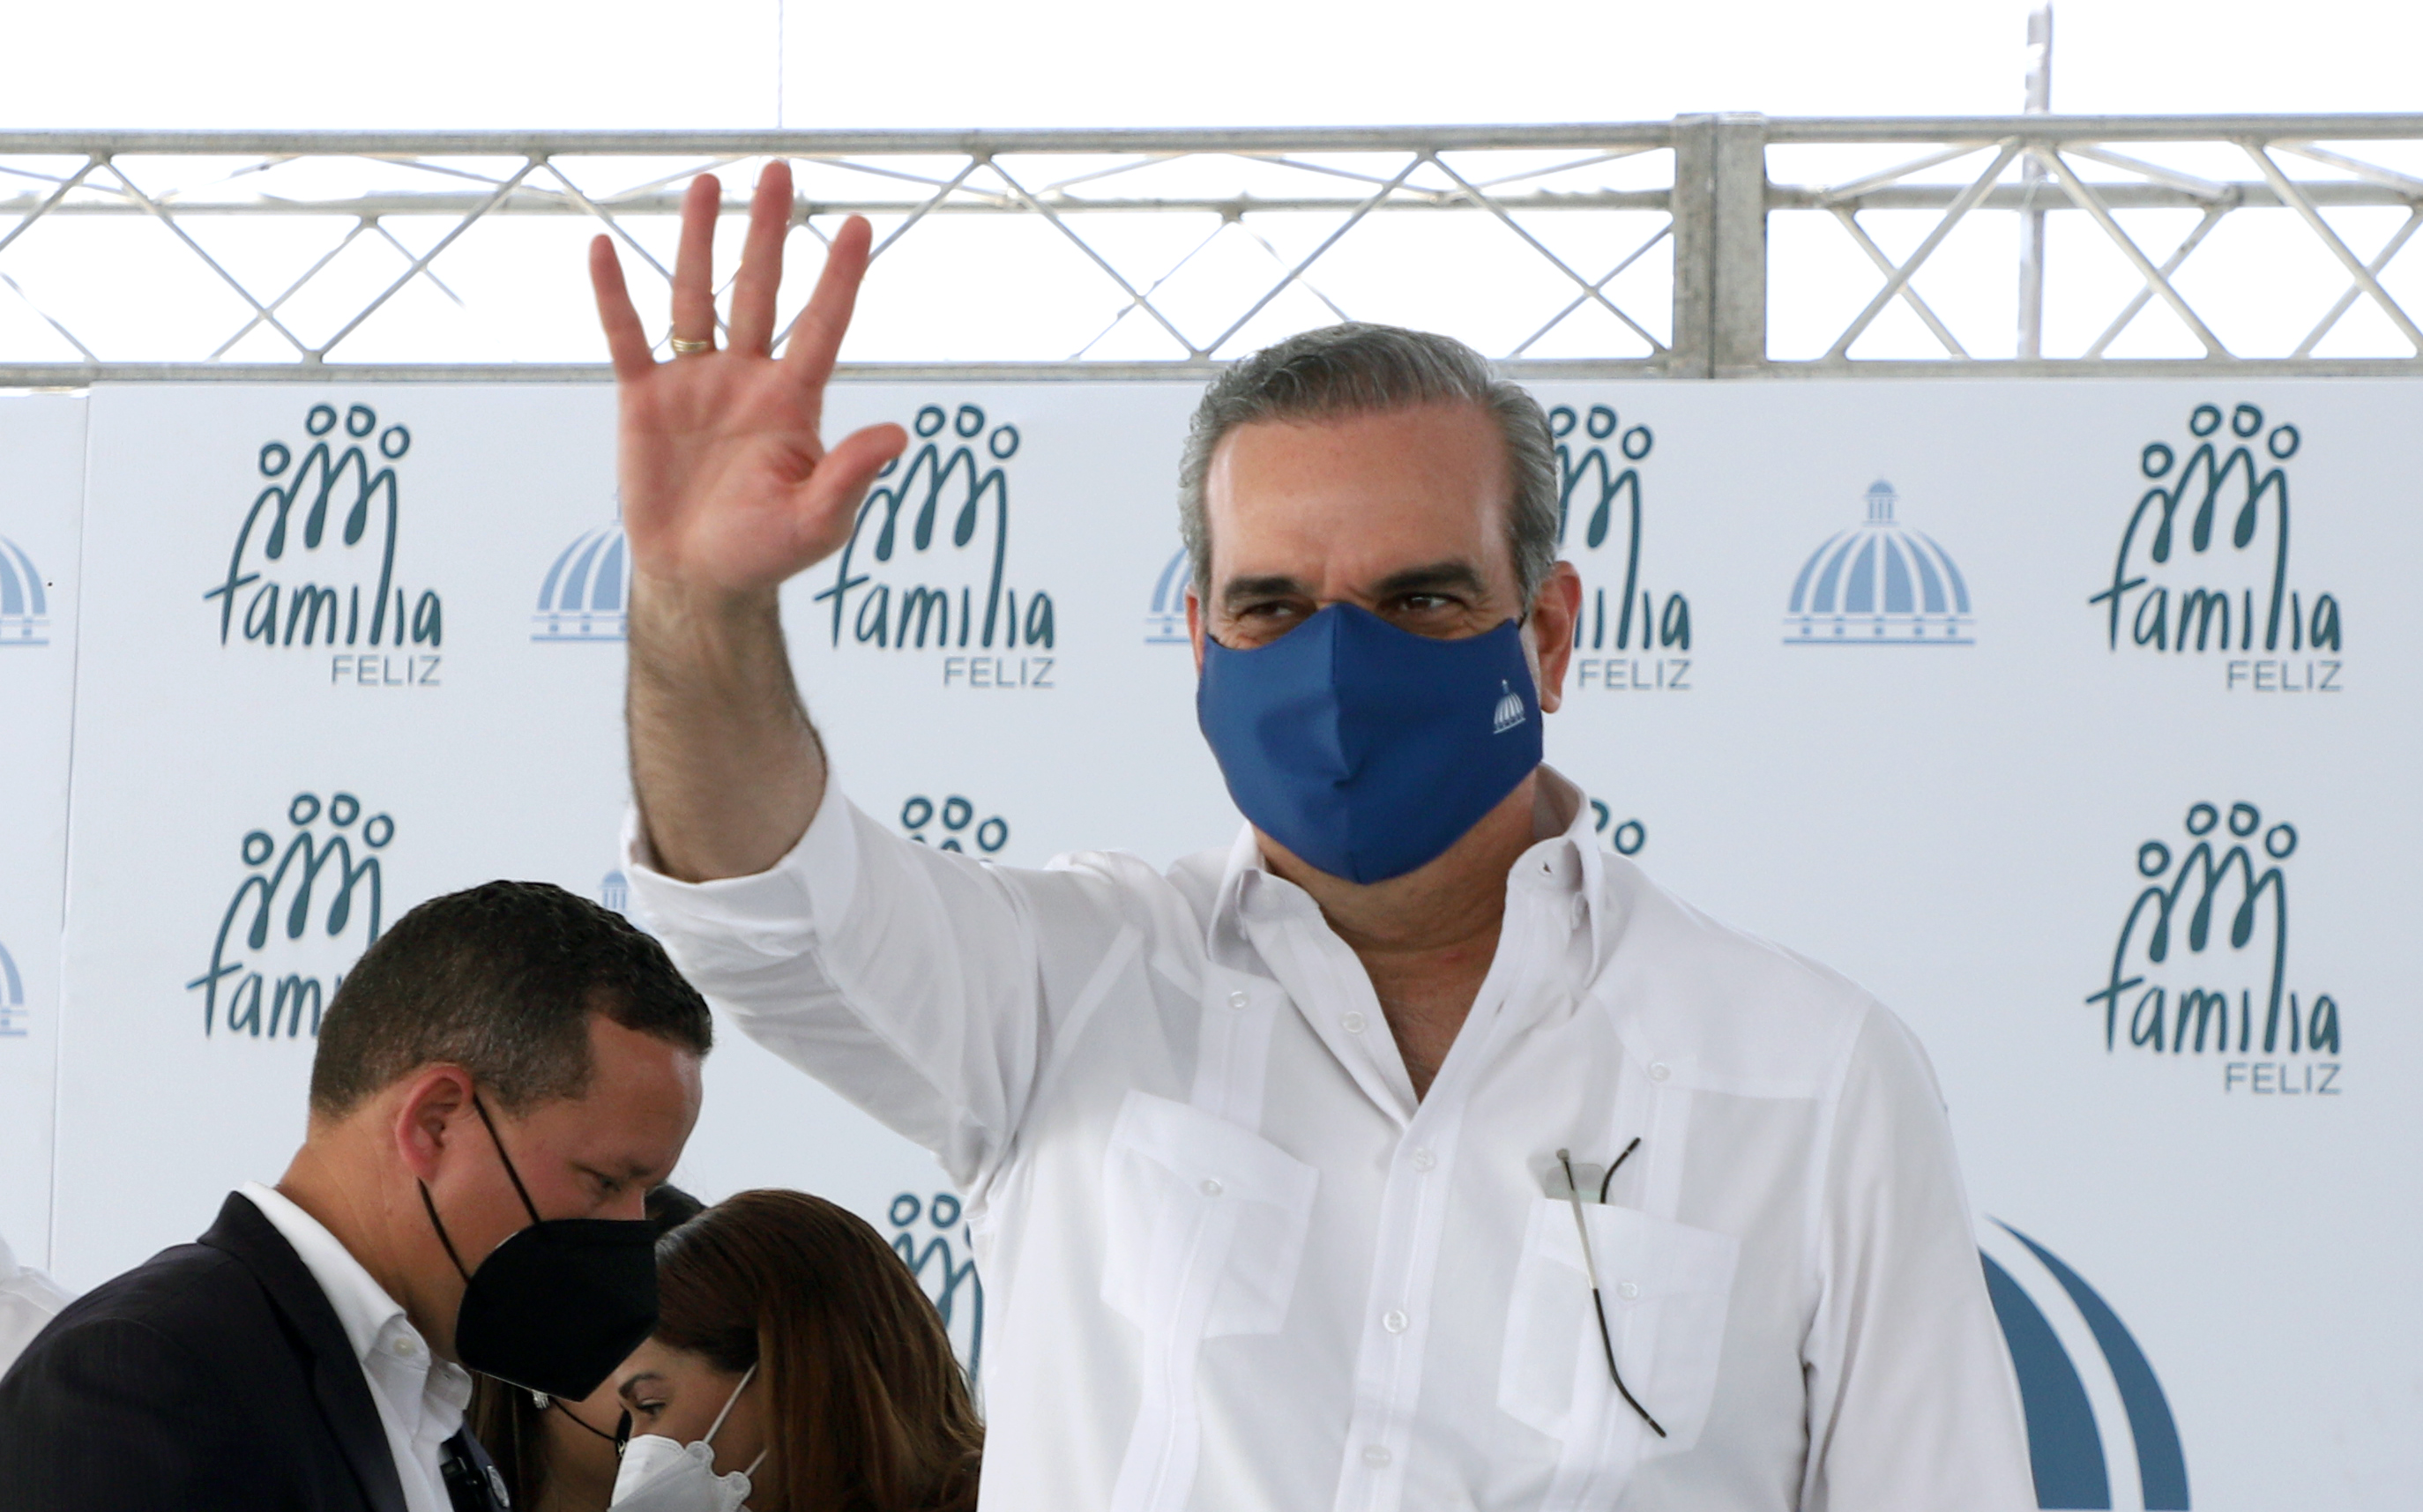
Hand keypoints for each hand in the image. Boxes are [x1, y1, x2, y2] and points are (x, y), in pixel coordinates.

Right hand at [589, 162, 906, 600]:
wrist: (699, 579)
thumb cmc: (765, 552)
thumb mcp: (819, 521)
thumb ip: (851, 474)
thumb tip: (898, 436)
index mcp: (794, 401)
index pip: (823, 325)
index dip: (839, 276)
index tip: (858, 224)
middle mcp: (747, 378)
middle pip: (760, 290)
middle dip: (767, 232)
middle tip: (778, 172)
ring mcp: (695, 383)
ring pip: (697, 297)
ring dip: (700, 241)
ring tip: (706, 182)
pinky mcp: (645, 399)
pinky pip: (627, 337)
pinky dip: (615, 295)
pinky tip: (605, 247)